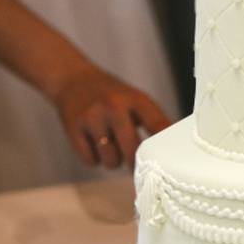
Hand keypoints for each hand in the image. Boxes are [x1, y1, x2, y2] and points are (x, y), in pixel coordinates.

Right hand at [53, 65, 171, 169]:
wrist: (73, 79)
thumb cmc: (111, 97)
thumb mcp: (135, 100)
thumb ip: (153, 123)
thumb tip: (170, 153)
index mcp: (135, 99)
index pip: (158, 126)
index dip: (165, 147)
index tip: (169, 163)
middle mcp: (114, 106)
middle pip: (133, 151)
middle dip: (134, 162)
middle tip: (134, 161)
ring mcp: (92, 117)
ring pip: (111, 161)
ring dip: (113, 160)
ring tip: (110, 145)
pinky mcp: (73, 128)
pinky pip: (91, 161)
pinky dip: (94, 159)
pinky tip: (93, 144)